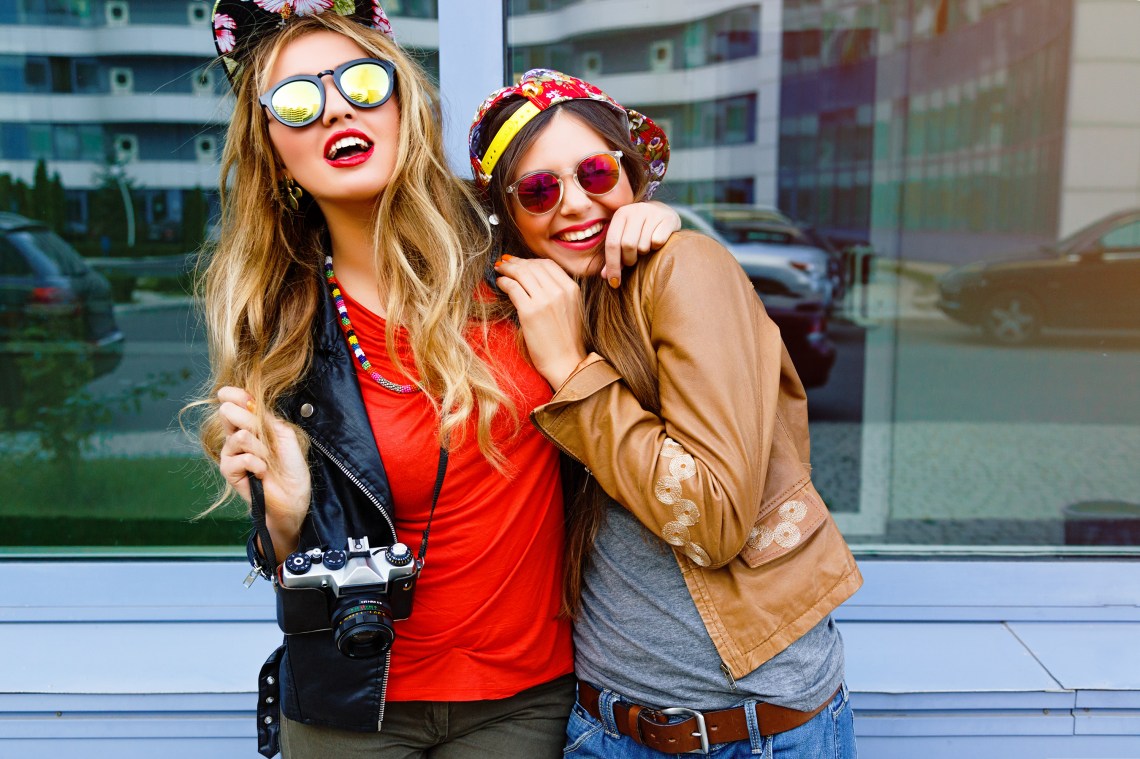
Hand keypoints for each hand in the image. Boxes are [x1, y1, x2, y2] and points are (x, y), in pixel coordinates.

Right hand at [217, 386, 310, 556]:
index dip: (233, 395)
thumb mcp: (285, 436)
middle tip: (264, 436)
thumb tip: (249, 403)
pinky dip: (255, 464)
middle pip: (227, 413)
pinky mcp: (229, 471)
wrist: (293, 496)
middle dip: (249, 421)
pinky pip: (239, 458)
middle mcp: (237, 436)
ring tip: (268, 461)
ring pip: (238, 436)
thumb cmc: (292, 467)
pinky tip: (262, 472)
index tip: (234, 395)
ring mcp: (231, 454)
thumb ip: (266, 418)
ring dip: (260, 448)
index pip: (235, 403)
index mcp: (252, 425)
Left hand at [494, 256, 587, 388]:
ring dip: (508, 269)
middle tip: (505, 263)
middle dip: (516, 262)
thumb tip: (536, 278)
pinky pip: (513, 288)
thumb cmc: (566, 340)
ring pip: (522, 273)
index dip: (531, 261)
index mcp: (571, 289)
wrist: (566, 363)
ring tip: (499, 270)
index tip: (520, 262)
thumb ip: (559, 292)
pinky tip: (499, 283)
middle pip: (533, 266)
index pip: (548, 264)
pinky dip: (504, 282)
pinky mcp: (530, 312)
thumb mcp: (571, 309)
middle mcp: (559, 291)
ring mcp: (545, 300)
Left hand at [600, 200, 680, 286]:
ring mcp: (652, 213)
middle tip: (632, 261)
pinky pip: (658, 242)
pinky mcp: (667, 218)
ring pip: (644, 245)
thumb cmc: (639, 230)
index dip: (612, 265)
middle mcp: (635, 210)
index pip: (612, 243)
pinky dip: (656, 247)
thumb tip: (605, 276)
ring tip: (645, 247)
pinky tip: (656, 241)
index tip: (614, 282)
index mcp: (620, 214)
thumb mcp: (623, 237)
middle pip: (628, 245)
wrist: (662, 213)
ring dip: (644, 253)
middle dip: (629, 259)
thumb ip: (613, 255)